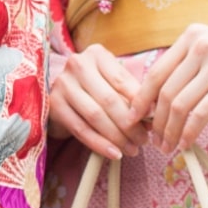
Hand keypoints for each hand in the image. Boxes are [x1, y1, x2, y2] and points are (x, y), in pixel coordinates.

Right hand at [48, 44, 147, 160]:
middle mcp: (76, 65)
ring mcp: (62, 84)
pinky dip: (99, 143)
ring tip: (132, 149)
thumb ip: (132, 94)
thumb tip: (153, 114)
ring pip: (94, 115)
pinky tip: (114, 153)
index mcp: (96, 54)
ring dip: (117, 136)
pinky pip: (80, 128)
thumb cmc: (97, 87)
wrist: (64, 94)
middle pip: (108, 99)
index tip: (154, 117)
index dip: (139, 100)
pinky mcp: (53, 104)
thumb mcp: (114, 82)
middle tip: (144, 140)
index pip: (121, 79)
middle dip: (129, 124)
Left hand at [139, 22, 207, 154]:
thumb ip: (189, 65)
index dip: (140, 99)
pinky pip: (201, 112)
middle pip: (163, 91)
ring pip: (179, 103)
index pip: (154, 72)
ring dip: (169, 130)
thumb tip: (161, 98)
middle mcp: (197, 46)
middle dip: (154, 121)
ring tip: (167, 146)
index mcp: (189, 37)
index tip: (132, 119)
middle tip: (152, 141)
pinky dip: (189, 131)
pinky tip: (186, 144)